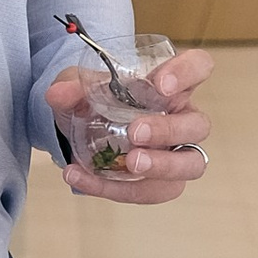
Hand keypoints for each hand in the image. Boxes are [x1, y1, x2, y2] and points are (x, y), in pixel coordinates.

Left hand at [51, 43, 214, 201]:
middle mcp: (181, 117)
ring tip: (129, 163)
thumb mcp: (78, 88)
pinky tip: (81, 177)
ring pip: (191, 164)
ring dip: (162, 166)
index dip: (188, 73)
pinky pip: (150, 191)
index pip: (198, 67)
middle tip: (135, 133)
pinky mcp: (161, 182)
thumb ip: (70, 88)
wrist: (79, 131)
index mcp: (171, 84)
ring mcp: (175, 152)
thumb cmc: (93, 101)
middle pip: (197, 125)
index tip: (161, 84)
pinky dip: (116, 188)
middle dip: (168, 130)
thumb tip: (58, 94)